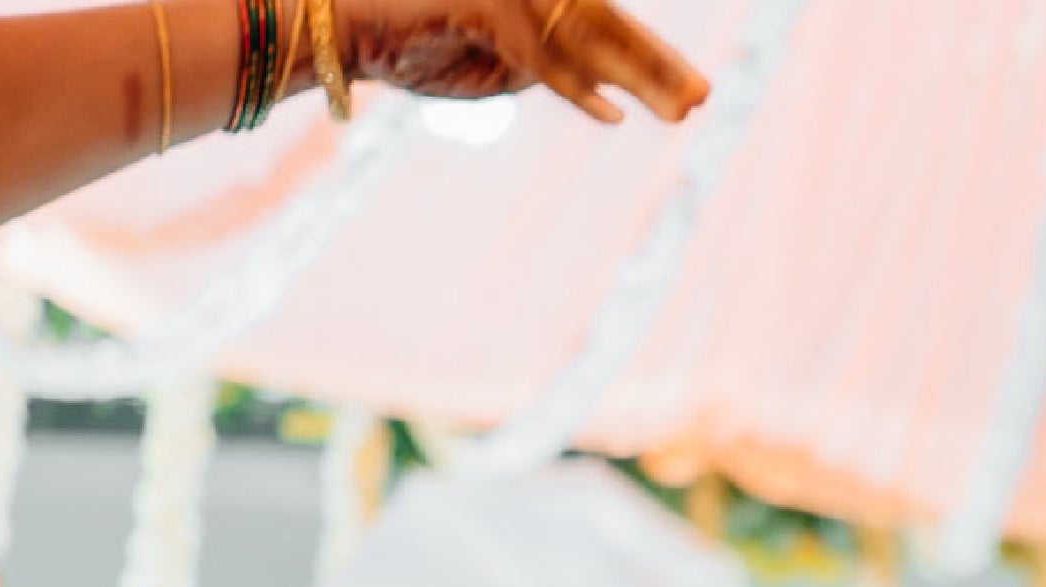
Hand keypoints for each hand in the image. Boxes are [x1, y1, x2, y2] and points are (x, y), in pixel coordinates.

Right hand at [338, 0, 706, 122]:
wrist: (344, 31)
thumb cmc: (416, 47)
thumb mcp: (496, 68)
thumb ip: (547, 67)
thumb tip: (606, 85)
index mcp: (536, 2)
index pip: (605, 27)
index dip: (650, 60)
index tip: (694, 96)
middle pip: (607, 24)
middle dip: (656, 66)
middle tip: (701, 101)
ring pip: (584, 36)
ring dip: (633, 76)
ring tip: (676, 110)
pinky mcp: (480, 1)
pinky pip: (534, 51)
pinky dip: (571, 85)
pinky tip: (609, 116)